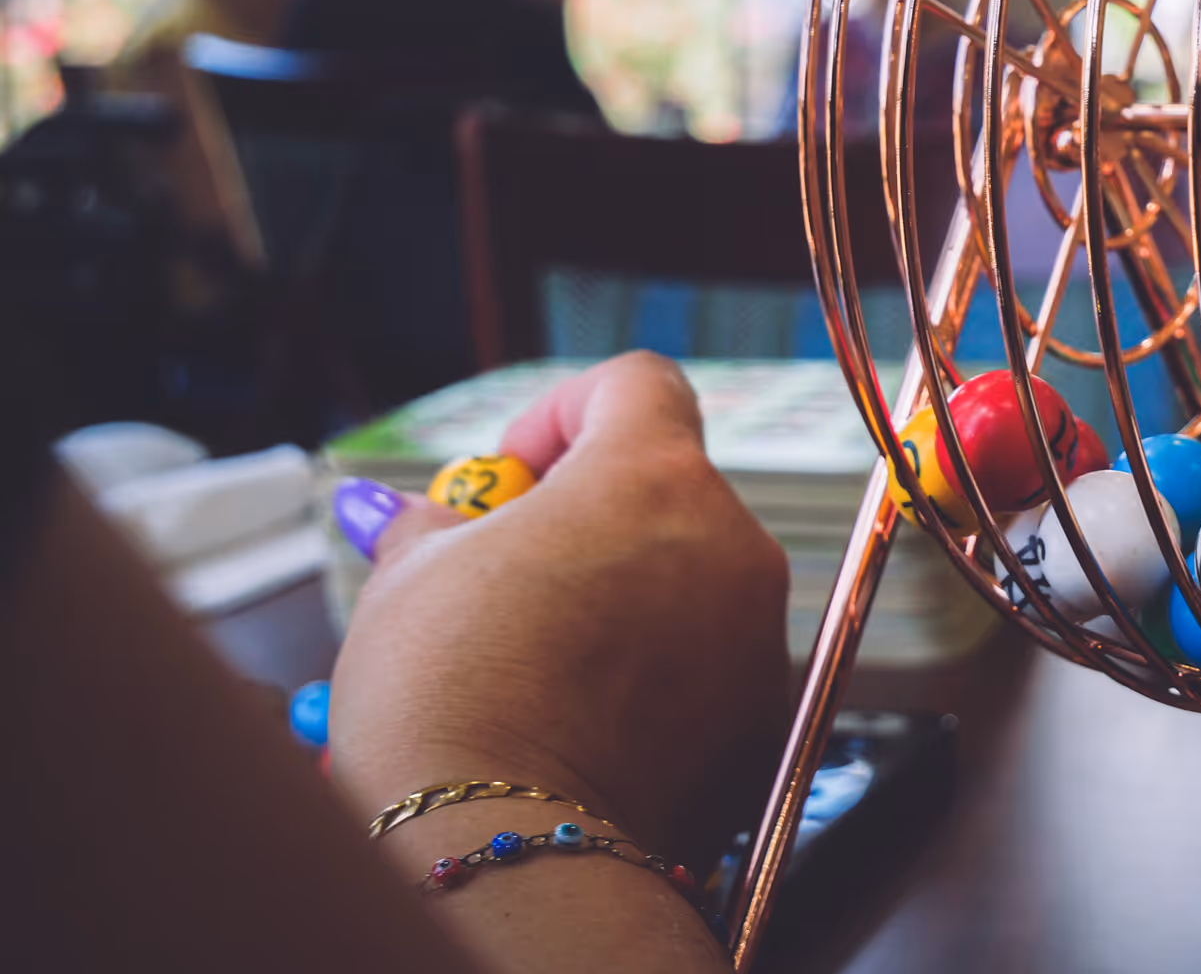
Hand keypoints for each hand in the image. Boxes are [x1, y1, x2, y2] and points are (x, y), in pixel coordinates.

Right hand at [327, 353, 790, 870]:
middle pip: (669, 486)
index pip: (640, 383)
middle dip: (592, 512)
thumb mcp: (410, 578)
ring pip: (694, 576)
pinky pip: (712, 662)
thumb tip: (424, 517)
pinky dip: (659, 670)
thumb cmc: (448, 699)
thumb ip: (436, 523)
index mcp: (651, 475)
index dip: (569, 409)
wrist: (503, 845)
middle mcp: (728, 540)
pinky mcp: (763, 715)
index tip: (515, 468)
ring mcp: (757, 630)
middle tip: (511, 567)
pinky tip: (584, 713)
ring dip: (628, 591)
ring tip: (539, 653)